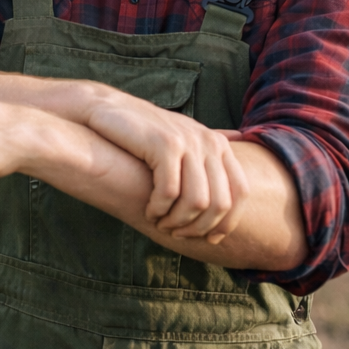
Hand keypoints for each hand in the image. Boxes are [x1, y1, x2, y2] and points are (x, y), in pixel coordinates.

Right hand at [85, 91, 247, 243]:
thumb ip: (209, 142)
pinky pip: (169, 192)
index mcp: (218, 143)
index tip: (209, 238)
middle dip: (199, 228)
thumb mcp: (183, 134)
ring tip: (161, 224)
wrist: (106, 109)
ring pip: (196, 202)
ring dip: (177, 222)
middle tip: (177, 233)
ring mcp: (187, 142)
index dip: (227, 222)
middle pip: (220, 203)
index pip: (240, 192)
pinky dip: (159, 209)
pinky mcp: (164, 145)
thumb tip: (241, 138)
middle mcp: (208, 142)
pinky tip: (150, 212)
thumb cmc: (144, 129)